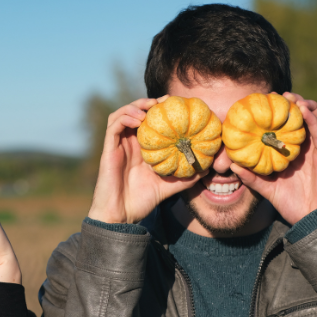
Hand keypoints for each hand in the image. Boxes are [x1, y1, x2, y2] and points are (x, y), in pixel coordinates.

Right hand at [88, 97, 206, 223]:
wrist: (122, 215)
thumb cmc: (143, 201)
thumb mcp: (170, 186)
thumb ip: (186, 177)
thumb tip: (207, 169)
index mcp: (142, 148)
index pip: (150, 122)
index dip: (161, 110)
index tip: (177, 104)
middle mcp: (129, 143)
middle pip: (136, 113)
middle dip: (150, 102)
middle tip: (166, 100)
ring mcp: (118, 145)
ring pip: (122, 114)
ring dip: (136, 106)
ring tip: (151, 106)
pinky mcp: (109, 149)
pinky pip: (114, 126)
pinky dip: (125, 117)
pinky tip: (139, 119)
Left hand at [230, 93, 316, 224]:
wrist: (311, 219)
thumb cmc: (290, 204)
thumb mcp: (266, 188)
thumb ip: (251, 178)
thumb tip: (232, 167)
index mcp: (294, 154)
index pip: (287, 128)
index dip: (278, 115)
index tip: (264, 103)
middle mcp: (307, 149)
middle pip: (303, 120)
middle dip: (292, 104)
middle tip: (277, 94)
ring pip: (316, 120)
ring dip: (305, 106)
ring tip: (292, 97)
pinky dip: (314, 120)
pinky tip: (304, 109)